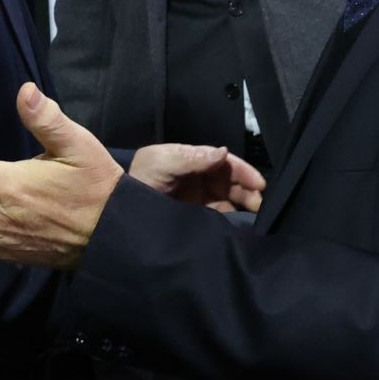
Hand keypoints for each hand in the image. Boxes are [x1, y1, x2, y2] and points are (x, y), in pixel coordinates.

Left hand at [130, 143, 264, 212]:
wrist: (118, 215)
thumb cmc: (138, 182)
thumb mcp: (161, 163)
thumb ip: (191, 157)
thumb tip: (223, 152)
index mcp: (190, 161)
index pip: (223, 162)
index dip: (243, 171)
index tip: (259, 184)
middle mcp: (196, 179)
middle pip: (230, 181)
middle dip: (247, 189)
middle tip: (259, 204)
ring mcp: (196, 200)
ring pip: (229, 199)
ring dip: (244, 205)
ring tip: (255, 216)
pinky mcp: (194, 220)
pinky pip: (220, 218)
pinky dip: (233, 220)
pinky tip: (242, 227)